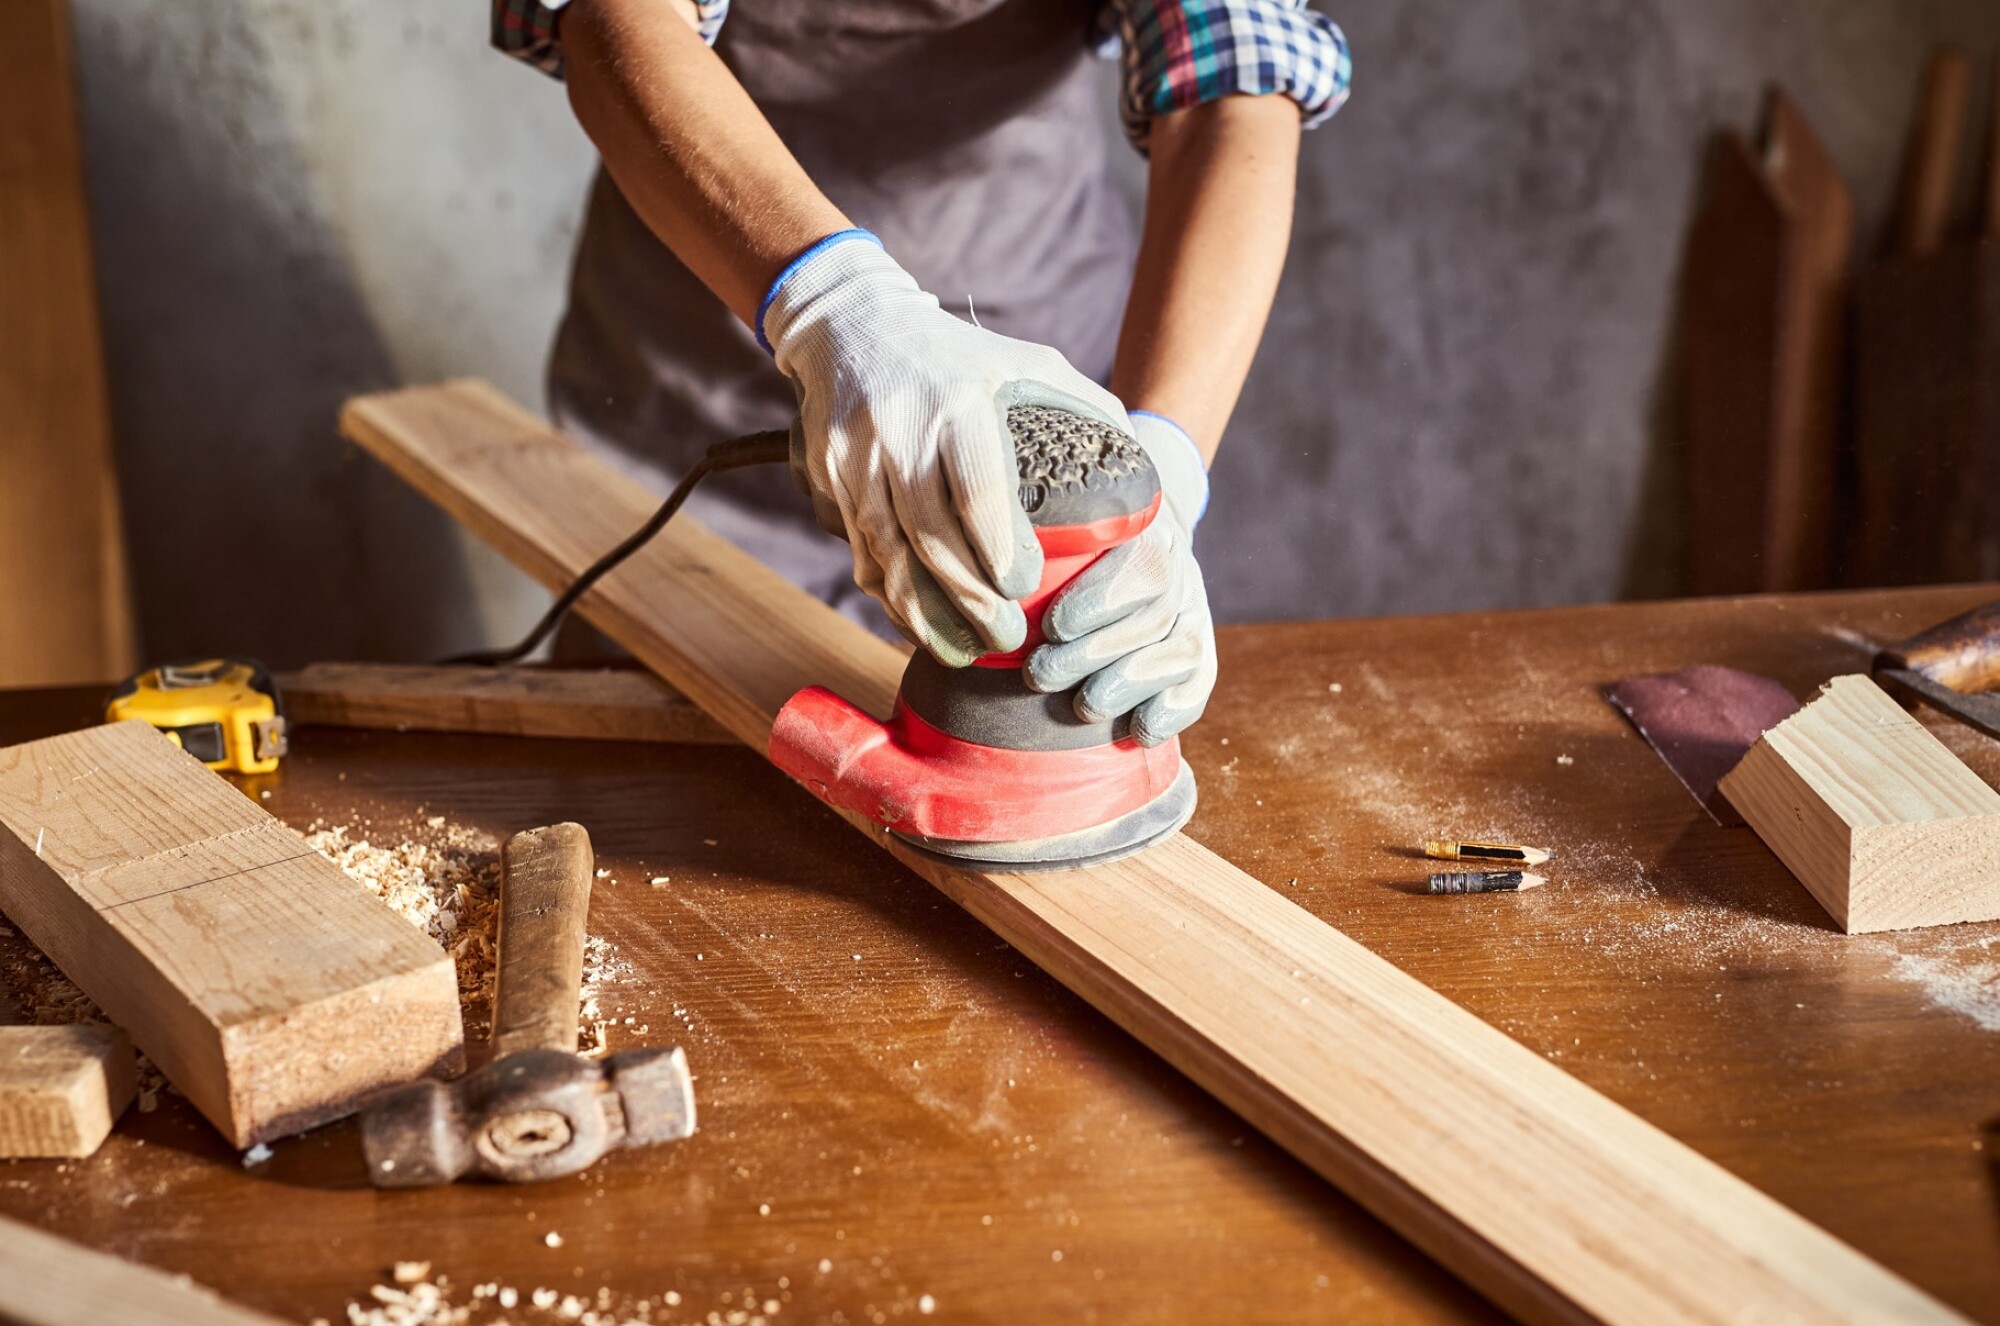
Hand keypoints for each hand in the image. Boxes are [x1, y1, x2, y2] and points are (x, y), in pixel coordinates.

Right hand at [761, 231, 1130, 666]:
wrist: (852, 327)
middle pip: (929, 534)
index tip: (1025, 586)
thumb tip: (1143, 480)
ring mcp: (856, 456)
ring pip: (887, 554)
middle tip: (1005, 637)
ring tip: (965, 647)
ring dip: (924, 613)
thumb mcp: (1029, 362)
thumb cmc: (962, 357)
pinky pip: (862, 552)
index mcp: (958, 401)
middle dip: (968, 598)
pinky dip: (891, 596)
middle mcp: (900, 429)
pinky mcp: (830, 480)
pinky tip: (921, 623)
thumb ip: (1087, 411)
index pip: (976, 487)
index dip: (999, 547)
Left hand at [1024, 411, 1215, 745]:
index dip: (1097, 601)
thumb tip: (962, 561)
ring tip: (1083, 705)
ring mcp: (1193, 614)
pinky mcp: (1199, 656)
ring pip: (1179, 653)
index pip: (1138, 565)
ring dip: (1128, 685)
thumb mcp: (1050, 527)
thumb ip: (1022, 540)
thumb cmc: (1063, 545)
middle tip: (1039, 676)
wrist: (1129, 546)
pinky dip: (1172, 712)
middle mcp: (1177, 570)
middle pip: (1153, 616)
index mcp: (1141, 531)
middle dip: (1093, 654)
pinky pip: (1199, 685)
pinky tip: (1138, 730)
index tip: (1052, 627)